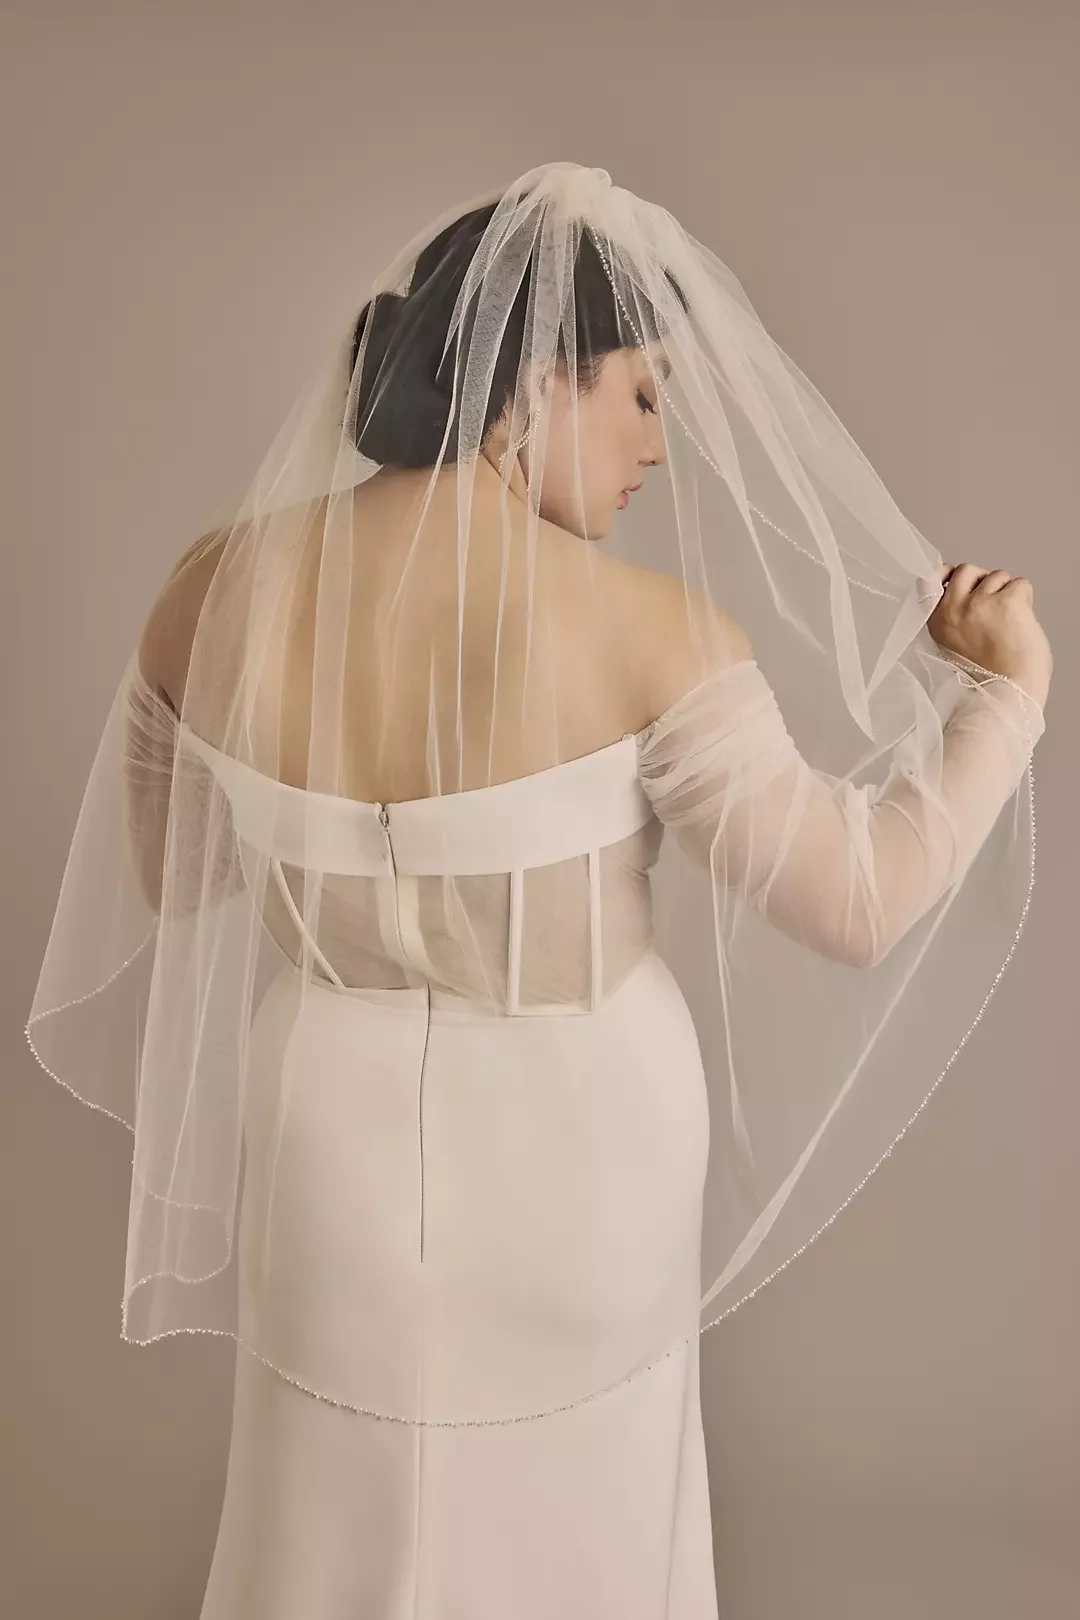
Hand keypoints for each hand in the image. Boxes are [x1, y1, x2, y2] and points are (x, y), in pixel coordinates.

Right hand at [927, 563, 1052, 708]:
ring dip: (1006, 593)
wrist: (1010, 693)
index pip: (931, 580)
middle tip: (993, 605)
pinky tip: (1021, 622)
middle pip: (967, 570)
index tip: (958, 580)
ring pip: (997, 576)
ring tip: (1008, 623)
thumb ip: (954, 618)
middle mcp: (953, 609)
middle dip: (982, 581)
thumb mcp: (953, 646)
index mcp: (937, 622)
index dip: (948, 575)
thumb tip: (969, 591)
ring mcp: (980, 604)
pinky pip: (1020, 584)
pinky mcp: (1008, 602)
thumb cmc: (988, 677)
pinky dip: (1026, 599)